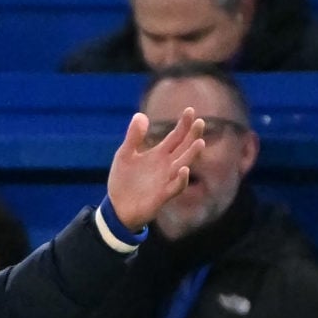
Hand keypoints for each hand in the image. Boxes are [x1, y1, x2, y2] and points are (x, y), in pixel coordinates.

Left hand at [107, 107, 204, 230]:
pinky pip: (175, 186)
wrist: (117, 207)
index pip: (176, 136)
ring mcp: (166, 180)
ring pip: (184, 165)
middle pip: (184, 148)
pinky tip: (183, 169)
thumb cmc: (123, 180)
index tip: (190, 110)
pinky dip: (181, 179)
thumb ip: (133, 137)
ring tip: (199, 142)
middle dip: (192, 136)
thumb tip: (141, 115)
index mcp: (159, 154)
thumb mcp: (125, 155)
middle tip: (200, 122)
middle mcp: (167, 166)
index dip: (184, 124)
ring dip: (192, 155)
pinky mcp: (163, 195)